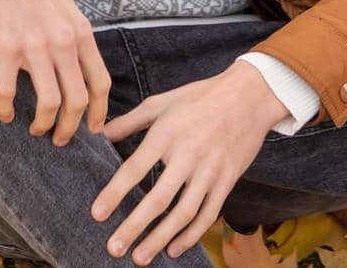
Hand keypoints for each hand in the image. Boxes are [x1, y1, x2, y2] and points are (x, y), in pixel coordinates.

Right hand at [0, 0, 109, 144]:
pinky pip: (7, 92)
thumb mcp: (66, 7)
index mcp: (80, 32)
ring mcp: (35, 46)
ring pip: (49, 103)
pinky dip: (5, 110)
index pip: (101, 83)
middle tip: (60, 139)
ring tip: (35, 129)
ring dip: (43, 125)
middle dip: (71, 128)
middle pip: (78, 100)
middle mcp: (63, 42)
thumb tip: (78, 68)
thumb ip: (73, 37)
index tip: (94, 130)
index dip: (99, 112)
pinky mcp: (5, 46)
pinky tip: (3, 114)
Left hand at [93, 62, 287, 263]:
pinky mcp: (228, 180)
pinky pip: (208, 214)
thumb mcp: (161, 102)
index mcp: (167, 132)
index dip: (114, 193)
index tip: (97, 215)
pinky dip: (191, 235)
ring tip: (140, 257)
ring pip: (184, 213)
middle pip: (158, 199)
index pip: (135, 169)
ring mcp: (210, 170)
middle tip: (115, 247)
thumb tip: (101, 135)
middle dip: (134, 226)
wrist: (250, 96)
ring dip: (160, 238)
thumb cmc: (200, 97)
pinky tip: (174, 248)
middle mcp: (188, 154)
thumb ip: (130, 121)